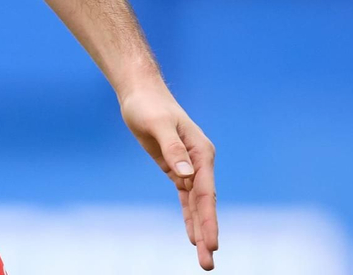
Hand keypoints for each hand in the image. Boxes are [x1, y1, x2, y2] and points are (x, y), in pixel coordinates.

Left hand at [119, 83, 218, 268]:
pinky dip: (190, 216)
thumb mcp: (157, 125)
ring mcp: (189, 167)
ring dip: (201, 230)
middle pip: (204, 203)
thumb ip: (172, 149)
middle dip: (207, 233)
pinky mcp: (176, 169)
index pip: (205, 192)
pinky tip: (193, 237)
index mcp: (201, 152)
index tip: (212, 243)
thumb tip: (186, 175)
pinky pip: (185, 198)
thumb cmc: (149, 106)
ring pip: (196, 204)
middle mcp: (200, 162)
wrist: (141, 94)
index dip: (207, 219)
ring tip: (205, 259)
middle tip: (208, 262)